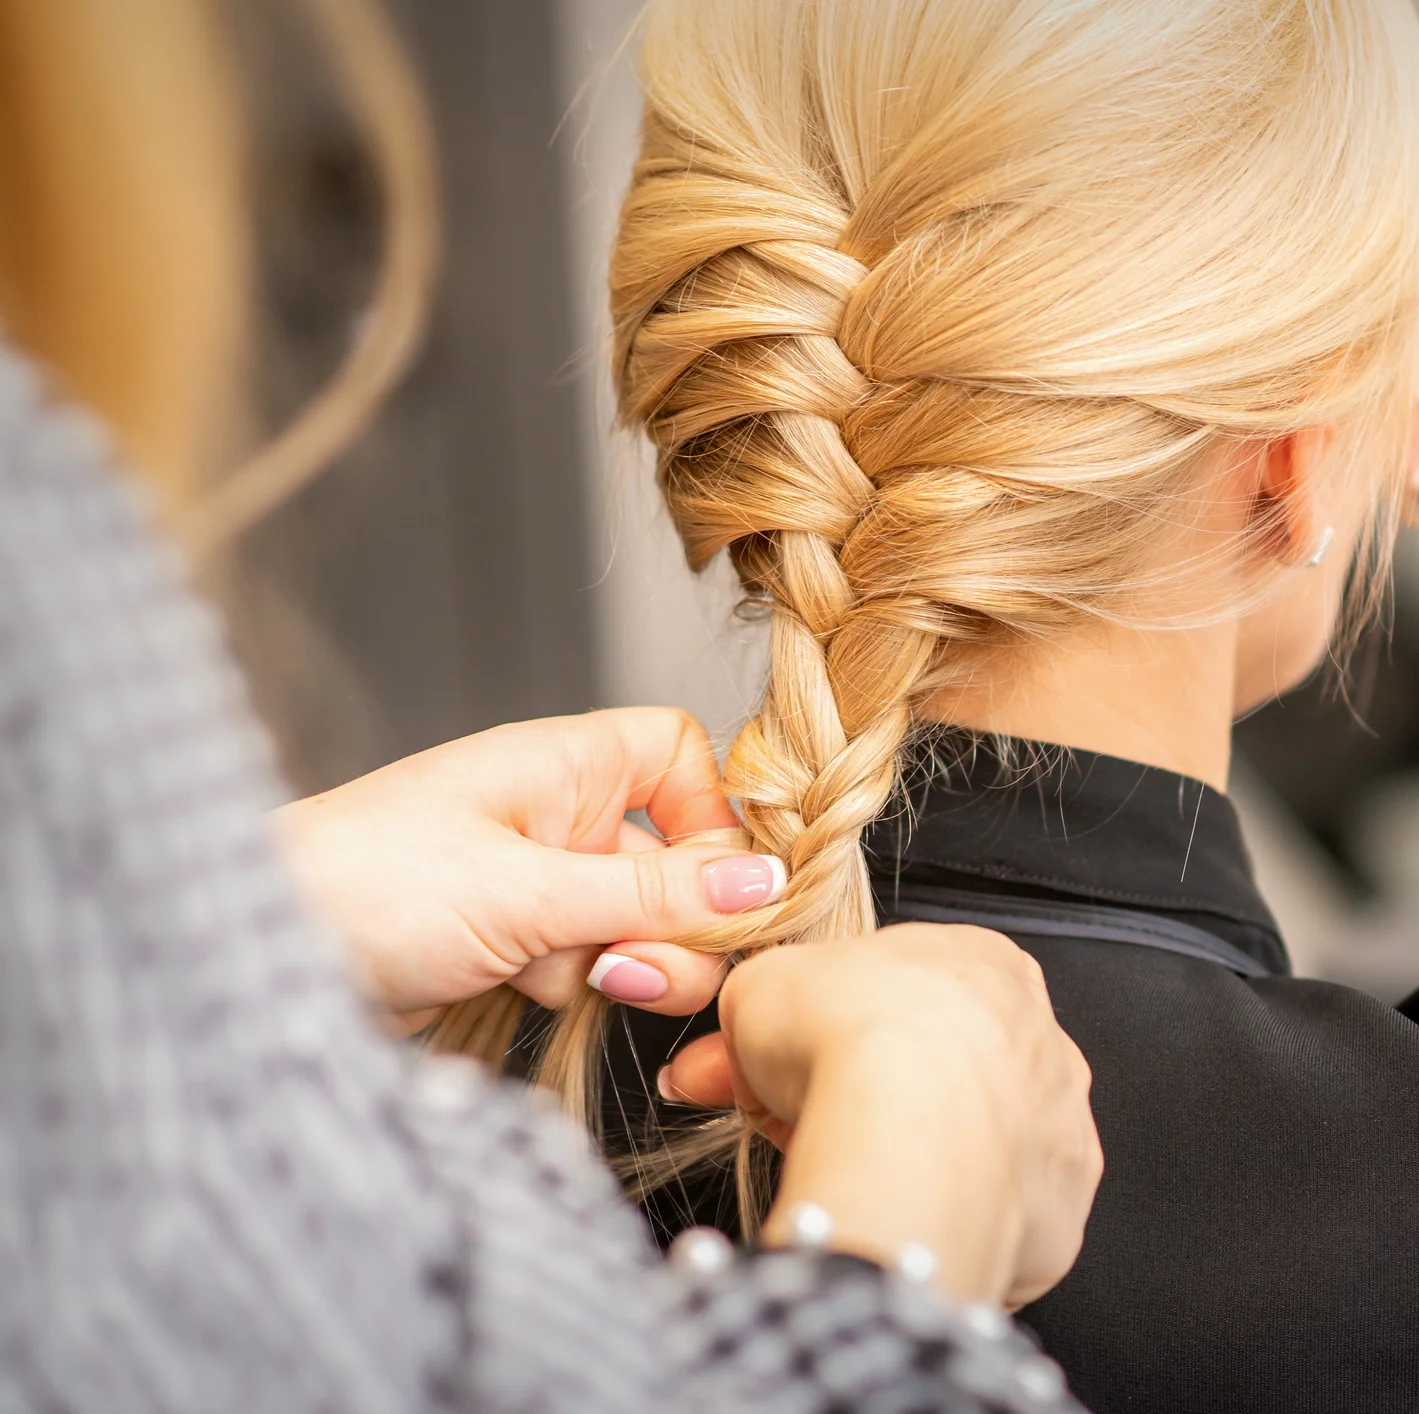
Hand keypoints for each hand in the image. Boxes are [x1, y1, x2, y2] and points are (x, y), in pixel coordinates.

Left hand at [271, 707, 786, 1026]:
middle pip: (674, 857)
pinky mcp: (506, 945)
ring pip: (637, 923)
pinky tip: (521, 994)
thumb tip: (765, 883)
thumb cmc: (364, 886)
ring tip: (585, 982)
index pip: (681, 756)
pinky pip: (587, 964)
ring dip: (630, 961)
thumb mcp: (529, 892)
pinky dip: (574, 987)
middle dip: (678, 919)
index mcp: (561, 764)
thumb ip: (655, 894)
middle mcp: (553, 815)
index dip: (713, 813)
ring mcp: (531, 883)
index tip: (722, 882)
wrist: (246, 962)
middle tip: (647, 967)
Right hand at [662, 924, 1101, 1308]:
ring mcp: (1057, 1123)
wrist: (907, 1132)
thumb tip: (734, 1038)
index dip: (825, 1032)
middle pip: (937, 1069)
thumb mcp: (762, 986)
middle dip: (859, 1096)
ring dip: (909, 1155)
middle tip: (784, 1124)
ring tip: (840, 1172)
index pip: (900, 995)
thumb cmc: (851, 1039)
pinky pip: (996, 1215)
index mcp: (981, 961)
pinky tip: (899, 1214)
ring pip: (971, 1142)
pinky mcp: (1059, 1207)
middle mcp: (1038, 1036)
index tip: (776, 1065)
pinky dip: (945, 1217)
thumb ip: (760, 1003)